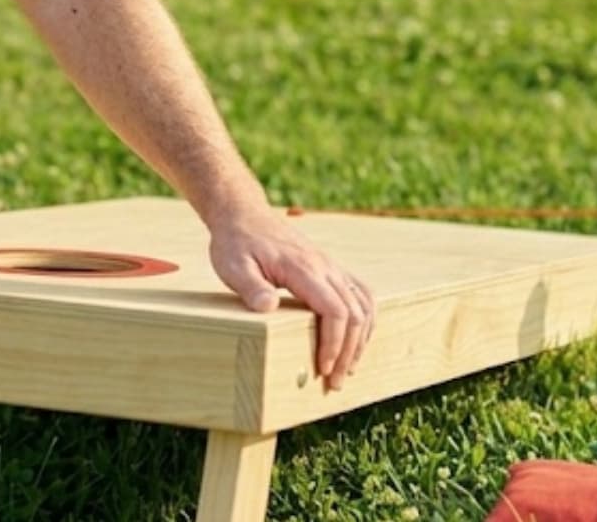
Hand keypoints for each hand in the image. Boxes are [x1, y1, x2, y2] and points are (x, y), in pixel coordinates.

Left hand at [207, 207, 374, 389]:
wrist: (243, 214)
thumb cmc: (236, 242)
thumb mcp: (232, 266)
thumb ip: (251, 287)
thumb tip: (268, 307)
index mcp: (303, 267)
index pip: (335, 310)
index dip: (333, 343)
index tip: (322, 368)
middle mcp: (324, 266)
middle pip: (354, 313)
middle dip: (348, 351)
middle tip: (334, 382)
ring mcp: (330, 266)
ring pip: (363, 304)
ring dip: (360, 338)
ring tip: (347, 367)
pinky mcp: (330, 268)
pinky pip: (360, 293)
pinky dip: (363, 319)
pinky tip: (355, 339)